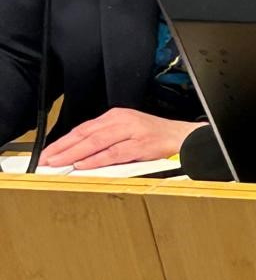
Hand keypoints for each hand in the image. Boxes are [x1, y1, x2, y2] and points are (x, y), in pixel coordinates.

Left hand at [40, 108, 201, 169]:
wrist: (183, 137)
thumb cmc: (154, 137)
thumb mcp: (127, 132)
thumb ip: (105, 141)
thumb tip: (78, 154)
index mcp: (117, 116)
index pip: (84, 129)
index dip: (63, 141)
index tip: (47, 153)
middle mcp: (123, 120)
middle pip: (87, 134)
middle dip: (64, 148)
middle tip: (46, 159)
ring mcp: (132, 131)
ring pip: (97, 142)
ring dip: (75, 153)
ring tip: (59, 162)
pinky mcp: (141, 144)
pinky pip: (114, 152)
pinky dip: (97, 159)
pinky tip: (84, 164)